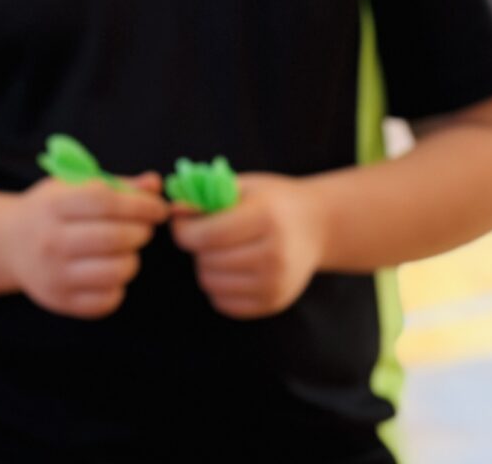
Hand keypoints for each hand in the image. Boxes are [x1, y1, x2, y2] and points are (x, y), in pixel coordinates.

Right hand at [1, 173, 168, 318]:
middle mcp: (51, 241)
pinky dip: (118, 287)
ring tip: (128, 251)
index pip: (106, 202)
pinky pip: (106, 301)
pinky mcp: (60, 301)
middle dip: (142, 232)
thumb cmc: (51, 210)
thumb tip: (155, 184)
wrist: (10, 243)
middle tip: (145, 229)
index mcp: (54, 205)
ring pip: (115, 272)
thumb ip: (117, 185)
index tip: (159, 208)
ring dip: (133, 260)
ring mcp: (54, 274)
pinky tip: (111, 272)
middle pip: (114, 238)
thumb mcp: (74, 186)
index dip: (141, 204)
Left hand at [170, 173, 326, 319]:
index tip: (182, 220)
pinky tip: (230, 268)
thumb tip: (174, 211)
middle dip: (196, 247)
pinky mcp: (273, 302)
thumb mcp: (246, 187)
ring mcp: (275, 283)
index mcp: (266, 218)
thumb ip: (208, 196)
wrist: (317, 226)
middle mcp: (274, 254)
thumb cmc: (275, 201)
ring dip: (205, 266)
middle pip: (207, 261)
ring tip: (219, 250)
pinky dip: (218, 286)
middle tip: (205, 233)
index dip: (183, 229)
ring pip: (211, 284)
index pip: (207, 235)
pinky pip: (224, 303)